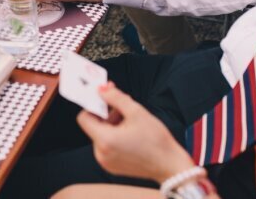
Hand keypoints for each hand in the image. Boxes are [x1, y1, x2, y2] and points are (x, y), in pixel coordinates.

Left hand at [76, 83, 194, 182]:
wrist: (171, 166)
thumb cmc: (157, 142)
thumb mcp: (136, 112)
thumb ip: (115, 97)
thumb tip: (101, 89)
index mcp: (105, 140)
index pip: (84, 117)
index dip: (93, 106)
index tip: (102, 99)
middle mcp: (101, 153)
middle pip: (94, 126)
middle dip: (107, 114)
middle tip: (122, 107)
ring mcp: (106, 162)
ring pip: (101, 135)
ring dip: (112, 124)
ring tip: (130, 121)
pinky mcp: (112, 166)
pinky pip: (107, 146)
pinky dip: (115, 137)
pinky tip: (130, 133)